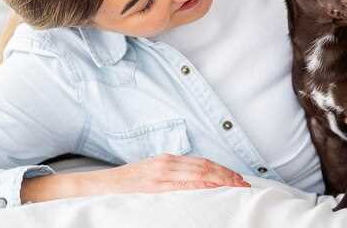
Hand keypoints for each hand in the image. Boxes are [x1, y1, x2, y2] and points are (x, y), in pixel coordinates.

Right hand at [75, 153, 250, 194]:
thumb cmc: (128, 181)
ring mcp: (161, 172)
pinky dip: (200, 182)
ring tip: (235, 185)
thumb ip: (173, 175)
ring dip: (220, 178)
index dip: (223, 170)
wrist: (103, 184)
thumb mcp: (153, 173)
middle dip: (227, 174)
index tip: (238, 178)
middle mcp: (168, 162)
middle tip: (243, 183)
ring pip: (198, 171)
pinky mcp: (154, 183)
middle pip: (205, 165)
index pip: (203, 163)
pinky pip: (182, 182)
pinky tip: (211, 185)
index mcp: (169, 159)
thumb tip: (195, 180)